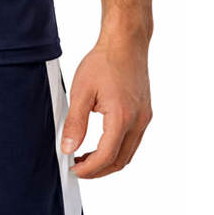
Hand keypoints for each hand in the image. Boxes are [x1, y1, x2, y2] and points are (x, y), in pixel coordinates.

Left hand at [62, 35, 151, 177]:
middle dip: (98, 170)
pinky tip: (100, 143)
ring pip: (128, 153)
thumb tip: (68, 148)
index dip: (89, 168)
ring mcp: (144, 118)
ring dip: (108, 161)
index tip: (73, 169)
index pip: (106, 156)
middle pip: (120, 161)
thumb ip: (75, 123)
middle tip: (77, 168)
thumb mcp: (81, 91)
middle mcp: (138, 121)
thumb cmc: (103, 62)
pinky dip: (117, 149)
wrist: (125, 43)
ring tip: (85, 158)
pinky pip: (133, 141)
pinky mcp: (145, 113)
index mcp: (122, 117)